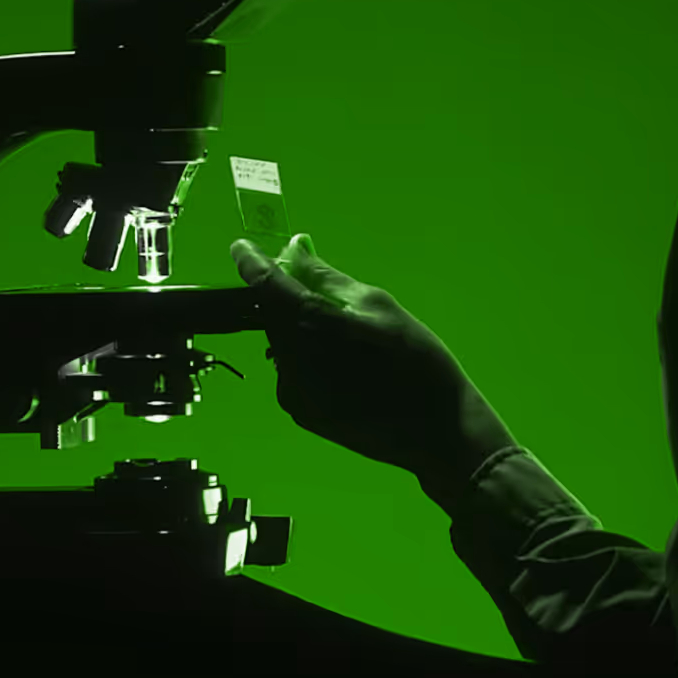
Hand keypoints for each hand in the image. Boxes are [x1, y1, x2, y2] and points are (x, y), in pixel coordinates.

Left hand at [230, 232, 512, 481]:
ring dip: (299, 332)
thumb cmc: (416, 357)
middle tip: (319, 293)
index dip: (250, 261)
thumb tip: (295, 249)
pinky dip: (308, 360)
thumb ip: (328, 278)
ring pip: (284, 345)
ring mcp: (292, 390)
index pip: (265, 284)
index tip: (241, 247)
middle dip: (286, 299)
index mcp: (310, 323)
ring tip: (345, 338)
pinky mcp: (301, 414)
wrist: (436, 430)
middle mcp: (290, 358)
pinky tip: (345, 368)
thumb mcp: (378, 304)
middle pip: (273, 316)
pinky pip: (294, 373)